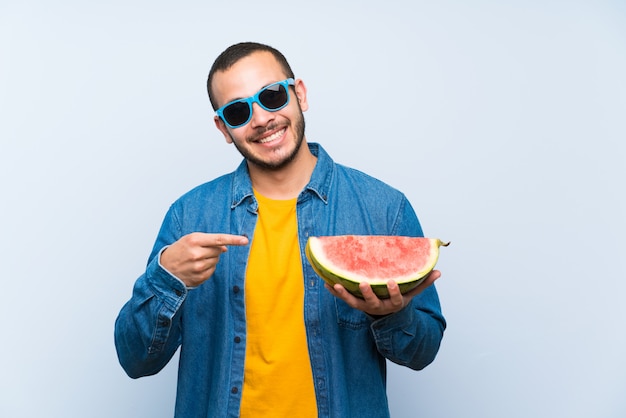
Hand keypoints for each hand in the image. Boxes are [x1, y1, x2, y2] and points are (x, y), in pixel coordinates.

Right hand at [160, 232, 248, 287]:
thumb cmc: (178, 251)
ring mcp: (198, 267)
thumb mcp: (190, 240)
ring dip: (210, 259)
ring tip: (196, 260)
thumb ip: (208, 241)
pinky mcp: (199, 278)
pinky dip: (208, 268)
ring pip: (216, 260)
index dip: (234, 239)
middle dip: (214, 250)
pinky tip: (196, 268)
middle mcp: (196, 254)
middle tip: (201, 250)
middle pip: (219, 250)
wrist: (164, 269)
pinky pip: (213, 270)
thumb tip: (225, 248)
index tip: (245, 240)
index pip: (218, 239)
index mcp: (194, 240)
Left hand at [325, 270, 441, 316]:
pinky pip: (343, 298)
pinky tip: (326, 282)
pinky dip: (335, 292)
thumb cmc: (399, 299)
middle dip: (367, 293)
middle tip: (363, 283)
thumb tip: (439, 272)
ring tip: (336, 283)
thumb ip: (423, 283)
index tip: (392, 282)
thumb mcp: (412, 293)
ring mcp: (365, 307)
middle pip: (372, 302)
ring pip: (354, 302)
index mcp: (394, 303)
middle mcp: (379, 307)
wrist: (386, 315)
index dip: (394, 291)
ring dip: (345, 294)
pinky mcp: (355, 304)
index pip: (396, 298)